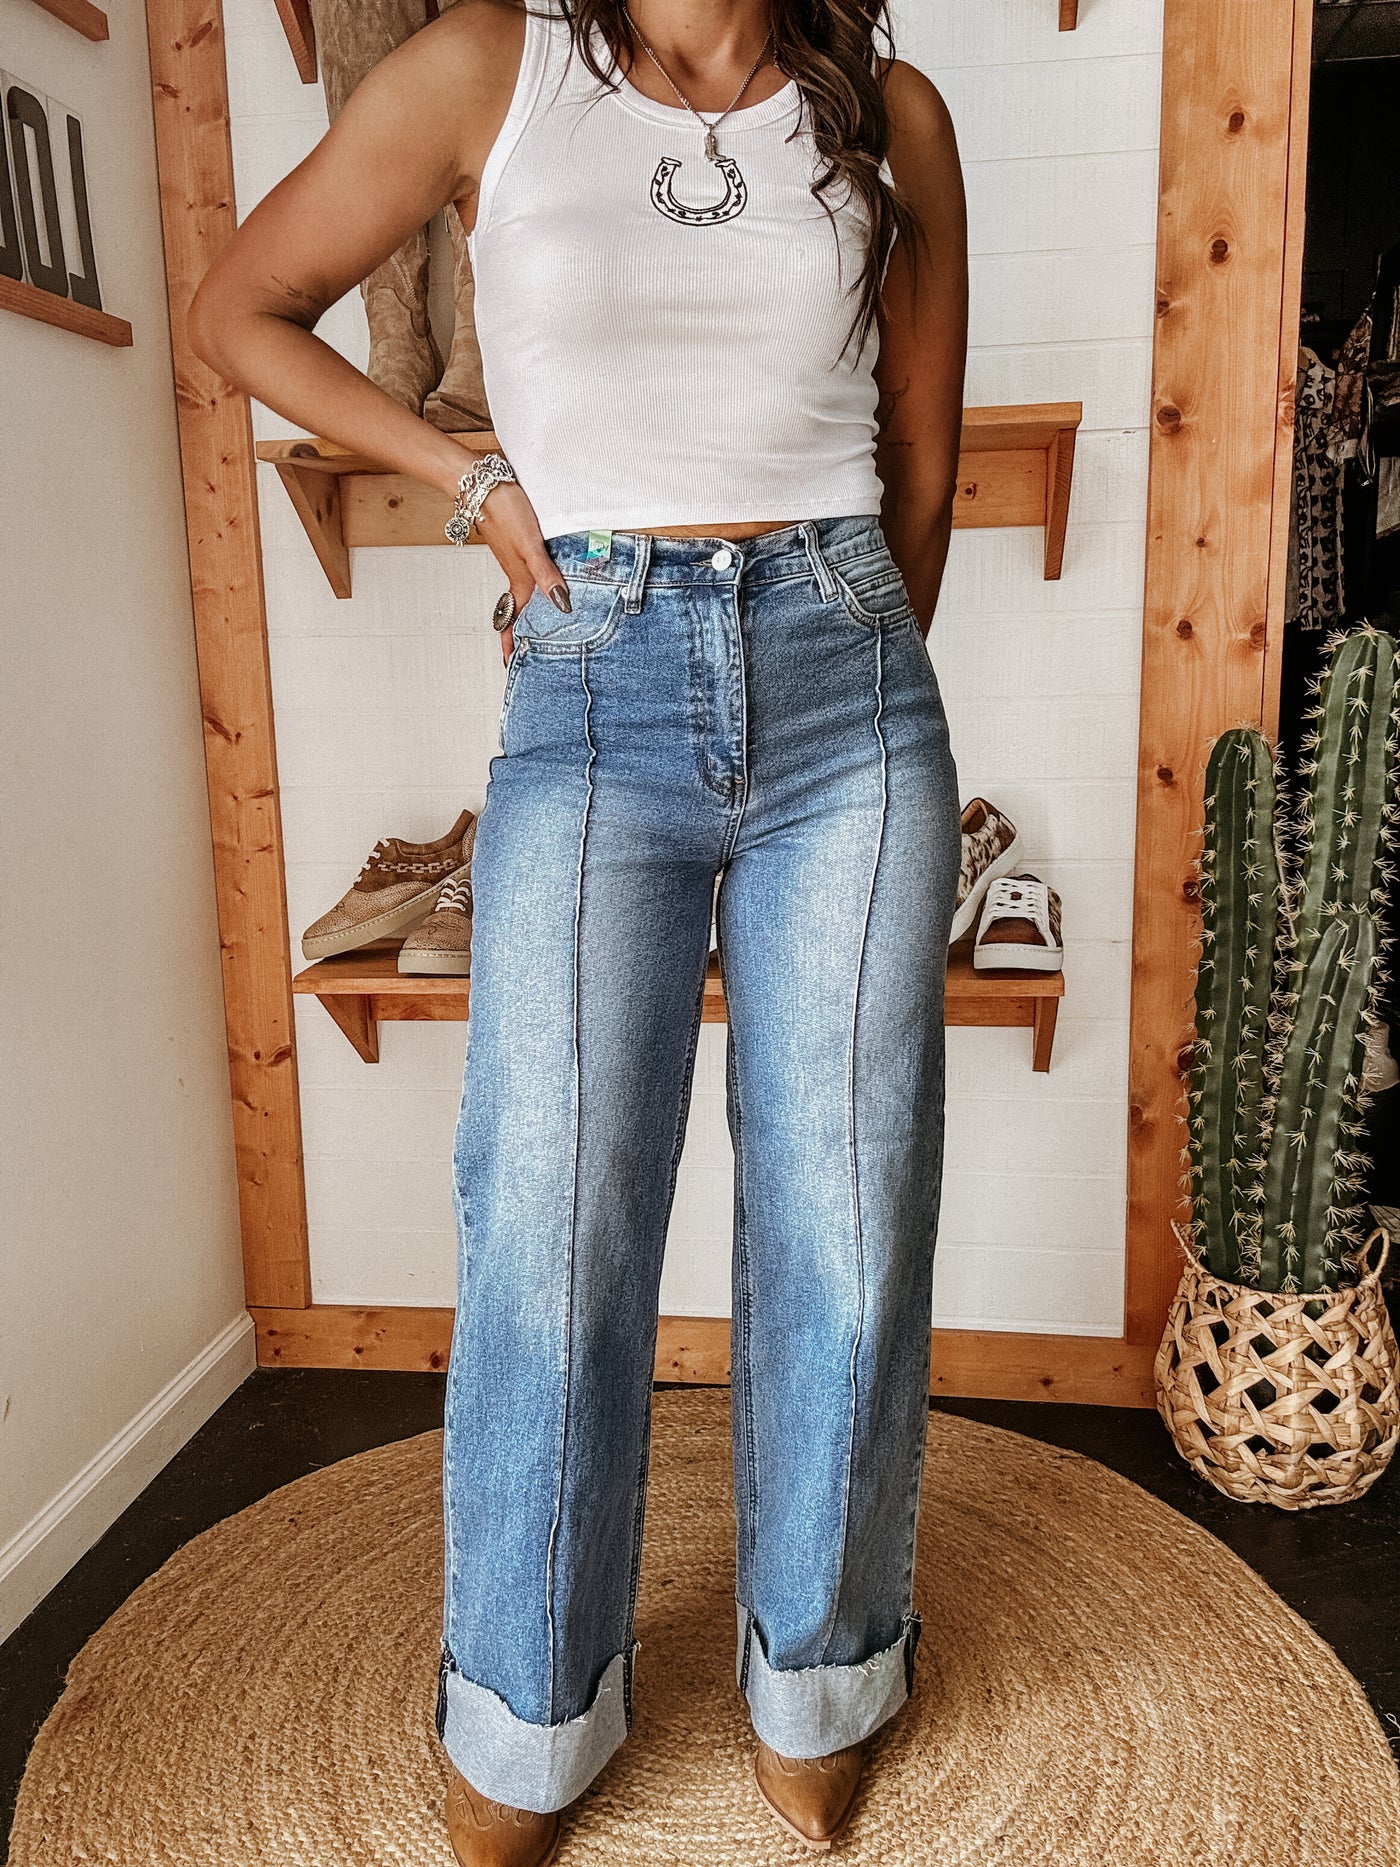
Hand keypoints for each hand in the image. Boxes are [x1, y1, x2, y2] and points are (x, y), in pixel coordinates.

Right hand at [472, 479, 570, 658]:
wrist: (483, 482)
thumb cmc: (504, 510)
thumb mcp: (530, 547)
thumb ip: (546, 575)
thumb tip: (562, 605)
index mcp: (518, 578)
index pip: (514, 618)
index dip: (512, 641)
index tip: (510, 664)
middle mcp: (516, 571)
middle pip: (520, 608)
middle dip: (523, 631)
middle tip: (529, 651)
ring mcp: (515, 557)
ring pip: (524, 590)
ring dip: (529, 608)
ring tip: (540, 623)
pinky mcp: (517, 542)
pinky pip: (527, 571)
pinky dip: (535, 584)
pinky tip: (546, 579)